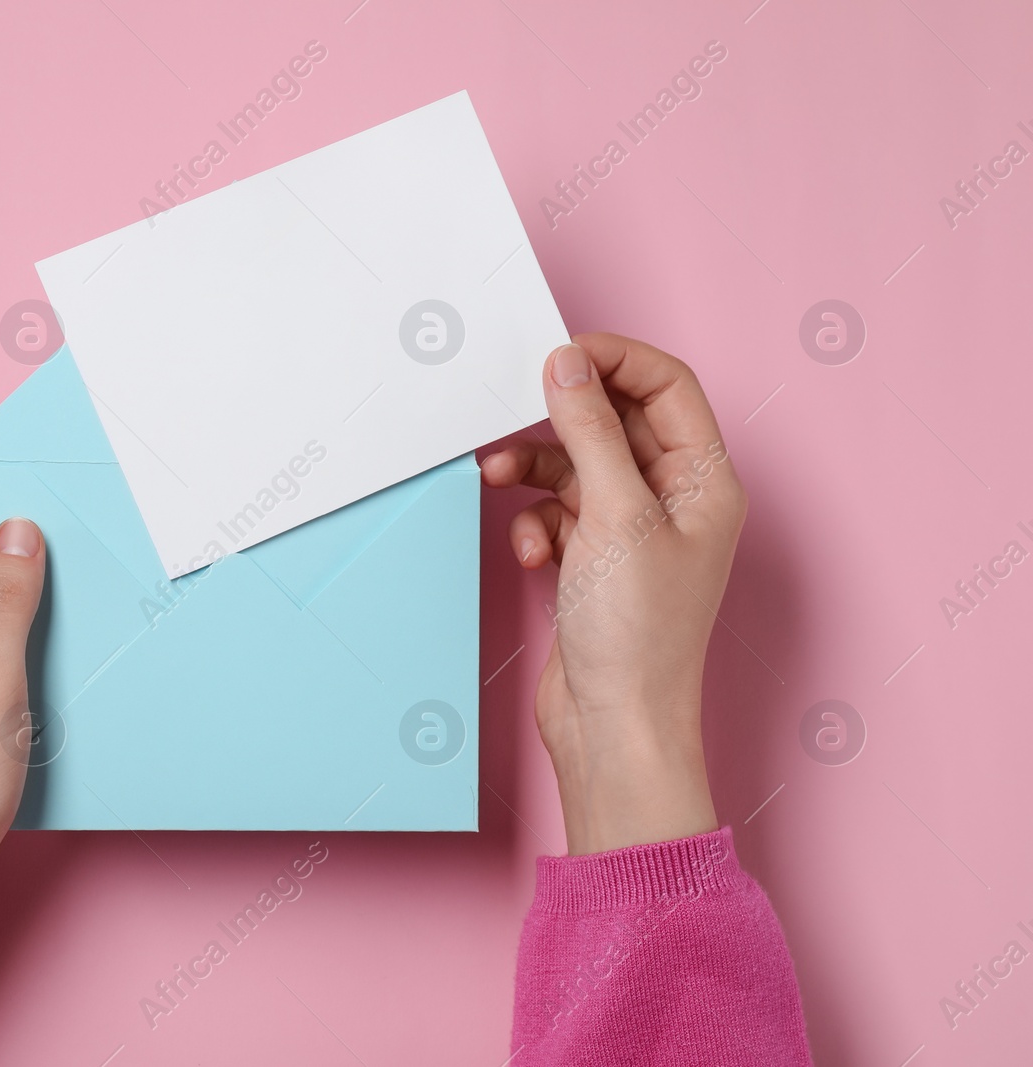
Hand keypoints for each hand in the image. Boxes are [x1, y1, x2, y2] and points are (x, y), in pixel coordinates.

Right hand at [482, 334, 745, 854]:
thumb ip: (588, 432)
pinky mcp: (595, 563)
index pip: (666, 386)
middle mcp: (675, 501)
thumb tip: (566, 365)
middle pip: (616, 423)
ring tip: (497, 477)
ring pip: (578, 467)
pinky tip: (529, 550)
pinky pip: (558, 512)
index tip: (557, 355)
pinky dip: (535, 521)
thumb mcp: (612, 516)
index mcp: (705, 481)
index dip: (613, 360)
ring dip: (535, 468)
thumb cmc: (637, 636)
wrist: (613, 730)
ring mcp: (633, 533)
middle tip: (513, 409)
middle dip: (561, 419)